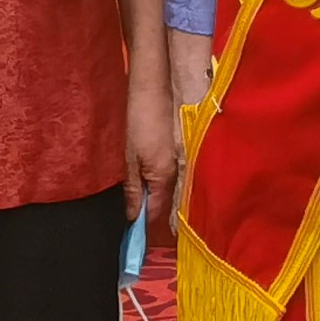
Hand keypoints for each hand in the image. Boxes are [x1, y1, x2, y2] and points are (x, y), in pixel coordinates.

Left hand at [123, 86, 178, 233]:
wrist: (157, 88)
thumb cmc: (141, 120)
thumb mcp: (130, 157)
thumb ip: (134, 188)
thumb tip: (133, 216)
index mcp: (164, 176)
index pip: (156, 210)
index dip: (146, 222)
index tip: (136, 231)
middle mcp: (180, 172)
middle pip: (171, 203)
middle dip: (159, 215)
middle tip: (144, 222)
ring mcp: (187, 161)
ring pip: (179, 191)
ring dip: (167, 200)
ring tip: (154, 207)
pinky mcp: (189, 151)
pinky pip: (182, 176)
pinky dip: (174, 185)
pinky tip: (165, 185)